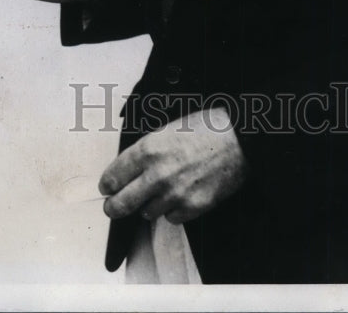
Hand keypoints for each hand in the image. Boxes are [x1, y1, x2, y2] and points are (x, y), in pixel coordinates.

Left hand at [98, 107, 247, 223]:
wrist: (240, 140)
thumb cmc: (207, 128)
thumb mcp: (168, 128)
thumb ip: (146, 150)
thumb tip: (128, 167)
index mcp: (149, 149)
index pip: (113, 176)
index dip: (107, 184)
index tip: (107, 187)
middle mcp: (158, 174)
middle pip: (121, 204)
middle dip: (113, 207)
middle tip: (113, 206)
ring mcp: (176, 193)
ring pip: (146, 213)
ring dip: (148, 205)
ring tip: (159, 192)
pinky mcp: (193, 207)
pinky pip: (171, 218)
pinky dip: (172, 210)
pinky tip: (179, 195)